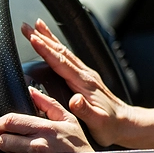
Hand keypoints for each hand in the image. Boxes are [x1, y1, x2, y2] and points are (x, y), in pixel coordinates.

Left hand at [0, 87, 93, 152]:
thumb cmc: (77, 144)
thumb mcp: (68, 119)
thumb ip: (48, 103)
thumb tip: (31, 91)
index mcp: (45, 128)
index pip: (10, 121)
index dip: (3, 122)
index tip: (6, 124)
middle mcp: (37, 144)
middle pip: (2, 139)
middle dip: (5, 137)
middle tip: (15, 136)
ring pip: (7, 152)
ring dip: (12, 149)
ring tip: (26, 147)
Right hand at [21, 19, 130, 146]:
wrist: (127, 124)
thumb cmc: (111, 126)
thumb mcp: (98, 122)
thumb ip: (86, 111)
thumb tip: (75, 100)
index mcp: (85, 84)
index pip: (62, 63)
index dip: (46, 50)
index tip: (33, 38)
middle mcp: (86, 75)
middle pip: (61, 52)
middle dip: (43, 38)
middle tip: (27, 26)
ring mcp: (87, 76)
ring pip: (65, 53)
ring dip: (50, 39)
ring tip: (38, 27)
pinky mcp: (86, 79)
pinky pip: (69, 59)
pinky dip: (57, 49)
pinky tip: (53, 47)